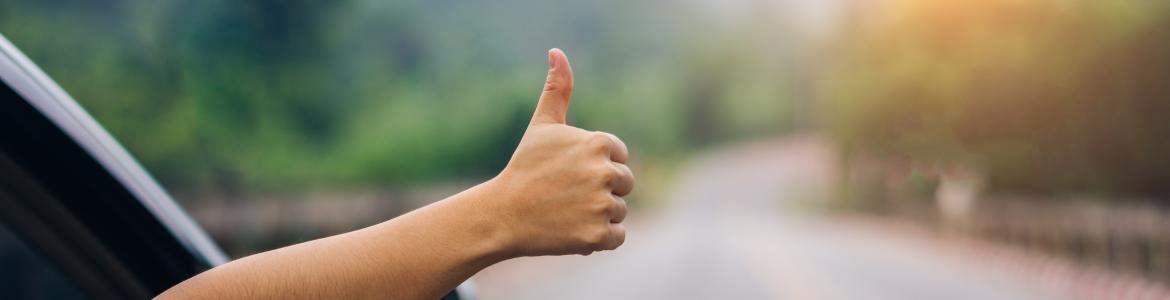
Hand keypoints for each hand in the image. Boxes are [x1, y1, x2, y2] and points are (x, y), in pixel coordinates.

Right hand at [484, 48, 633, 256]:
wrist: (502, 214)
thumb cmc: (525, 167)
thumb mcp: (542, 125)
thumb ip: (558, 88)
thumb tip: (557, 51)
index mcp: (599, 143)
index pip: (619, 157)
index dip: (596, 166)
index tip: (570, 171)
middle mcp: (604, 172)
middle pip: (624, 184)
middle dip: (600, 190)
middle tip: (567, 193)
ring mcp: (601, 205)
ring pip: (619, 211)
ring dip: (597, 215)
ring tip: (566, 211)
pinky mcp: (597, 236)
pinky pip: (616, 238)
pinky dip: (598, 238)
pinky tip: (572, 229)